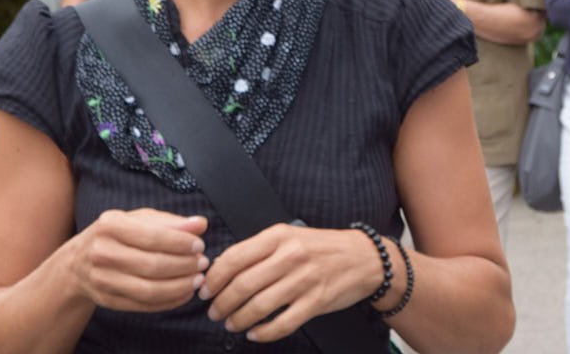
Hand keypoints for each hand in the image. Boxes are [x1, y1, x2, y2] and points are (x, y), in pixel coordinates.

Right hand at [71, 209, 208, 311]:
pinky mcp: (107, 300)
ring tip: (197, 279)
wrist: (77, 263)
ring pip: (149, 289)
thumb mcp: (138, 219)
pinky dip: (169, 301)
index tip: (199, 245)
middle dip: (183, 266)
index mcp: (110, 225)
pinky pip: (143, 305)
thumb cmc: (116, 235)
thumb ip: (170, 222)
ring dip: (179, 286)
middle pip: (152, 265)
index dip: (180, 243)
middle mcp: (102, 252)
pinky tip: (184, 293)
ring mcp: (102, 279)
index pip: (152, 236)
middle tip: (203, 263)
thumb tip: (201, 224)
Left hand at [199, 223, 379, 341]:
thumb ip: (260, 249)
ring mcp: (304, 280)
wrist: (364, 257)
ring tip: (231, 324)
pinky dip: (264, 333)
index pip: (235, 257)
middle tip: (214, 312)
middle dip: (222, 303)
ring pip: (259, 306)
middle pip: (243, 285)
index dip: (214, 278)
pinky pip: (283, 323)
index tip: (205, 290)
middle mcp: (290, 256)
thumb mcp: (290, 236)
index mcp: (279, 236)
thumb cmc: (322, 247)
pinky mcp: (316, 302)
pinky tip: (255, 334)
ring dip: (238, 320)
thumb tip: (222, 269)